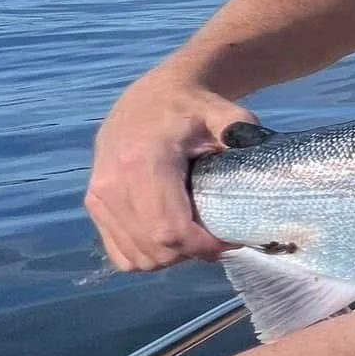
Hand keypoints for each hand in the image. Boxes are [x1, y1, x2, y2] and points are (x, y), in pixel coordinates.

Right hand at [85, 71, 255, 270]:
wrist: (151, 97)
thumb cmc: (193, 107)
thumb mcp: (225, 113)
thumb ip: (242, 133)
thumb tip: (261, 156)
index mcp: (143, 162)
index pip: (169, 230)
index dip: (204, 247)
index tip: (232, 240)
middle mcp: (112, 184)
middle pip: (156, 250)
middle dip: (193, 253)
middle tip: (219, 237)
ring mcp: (98, 197)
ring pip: (138, 258)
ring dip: (173, 257)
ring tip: (196, 235)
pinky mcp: (93, 205)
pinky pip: (121, 254)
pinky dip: (149, 256)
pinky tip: (171, 237)